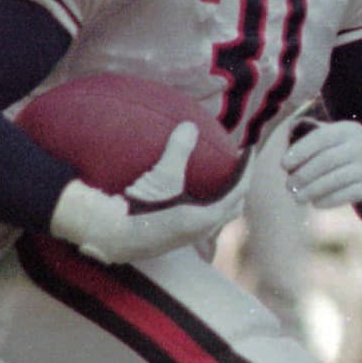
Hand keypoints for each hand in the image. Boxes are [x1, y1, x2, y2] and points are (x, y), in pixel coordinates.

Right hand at [50, 122, 249, 263]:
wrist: (113, 236)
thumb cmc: (138, 209)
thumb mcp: (160, 177)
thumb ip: (177, 151)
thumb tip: (189, 125)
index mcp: (207, 217)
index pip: (239, 189)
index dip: (246, 168)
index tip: (248, 150)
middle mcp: (202, 230)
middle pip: (233, 206)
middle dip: (239, 185)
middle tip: (236, 165)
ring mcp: (189, 236)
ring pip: (218, 216)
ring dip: (223, 197)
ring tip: (217, 178)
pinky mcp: (176, 237)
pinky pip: (202, 218)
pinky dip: (207, 203)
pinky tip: (191, 192)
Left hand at [282, 119, 361, 210]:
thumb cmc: (345, 157)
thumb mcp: (335, 142)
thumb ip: (310, 143)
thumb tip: (280, 156)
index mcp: (348, 130)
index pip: (321, 137)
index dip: (300, 150)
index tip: (283, 164)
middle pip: (326, 160)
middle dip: (304, 174)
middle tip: (288, 185)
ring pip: (335, 179)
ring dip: (312, 190)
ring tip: (297, 197)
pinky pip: (347, 194)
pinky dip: (328, 200)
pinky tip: (316, 203)